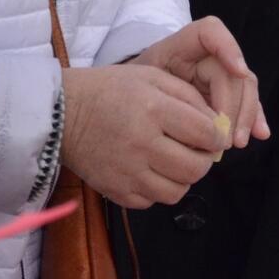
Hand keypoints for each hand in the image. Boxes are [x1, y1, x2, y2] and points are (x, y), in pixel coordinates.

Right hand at [61, 64, 224, 207]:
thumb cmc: (110, 90)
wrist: (61, 113)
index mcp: (153, 110)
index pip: (205, 134)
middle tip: (197, 150)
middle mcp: (142, 144)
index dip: (217, 136)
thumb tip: (217, 125)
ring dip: (183, 177)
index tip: (214, 135)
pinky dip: (158, 188)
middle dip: (204, 160)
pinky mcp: (116, 192)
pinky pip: (153, 201)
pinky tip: (151, 170)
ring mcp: (128, 173)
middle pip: (196, 168)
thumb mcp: (151, 77)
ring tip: (174, 160)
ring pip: (178, 191)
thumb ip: (189, 97)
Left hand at [133, 17, 265, 147]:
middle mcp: (206, 55)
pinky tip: (260, 134)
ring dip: (246, 115)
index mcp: (181, 46)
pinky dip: (253, 118)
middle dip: (234, 104)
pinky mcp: (227, 93)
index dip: (227, 46)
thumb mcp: (138, 88)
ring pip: (245, 87)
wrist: (128, 101)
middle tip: (226, 136)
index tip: (237, 70)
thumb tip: (198, 121)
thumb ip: (162, 96)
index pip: (210, 31)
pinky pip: (246, 102)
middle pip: (232, 71)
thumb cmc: (131, 93)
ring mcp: (219, 73)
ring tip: (237, 142)